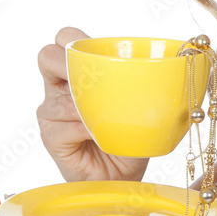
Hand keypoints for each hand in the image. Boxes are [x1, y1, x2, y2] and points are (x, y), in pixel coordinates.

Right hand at [37, 26, 149, 182]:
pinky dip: (84, 130)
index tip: (94, 52)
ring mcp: (51, 112)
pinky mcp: (50, 136)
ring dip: (86, 108)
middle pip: (47, 56)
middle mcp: (60, 88)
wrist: (123, 176)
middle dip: (67, 64)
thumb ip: (139, 82)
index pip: (64, 39)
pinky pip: (62, 126)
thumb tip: (169, 66)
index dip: (71, 39)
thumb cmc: (129, 138)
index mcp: (78, 73)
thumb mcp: (137, 105)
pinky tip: (98, 138)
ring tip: (106, 122)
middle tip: (91, 80)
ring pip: (59, 97)